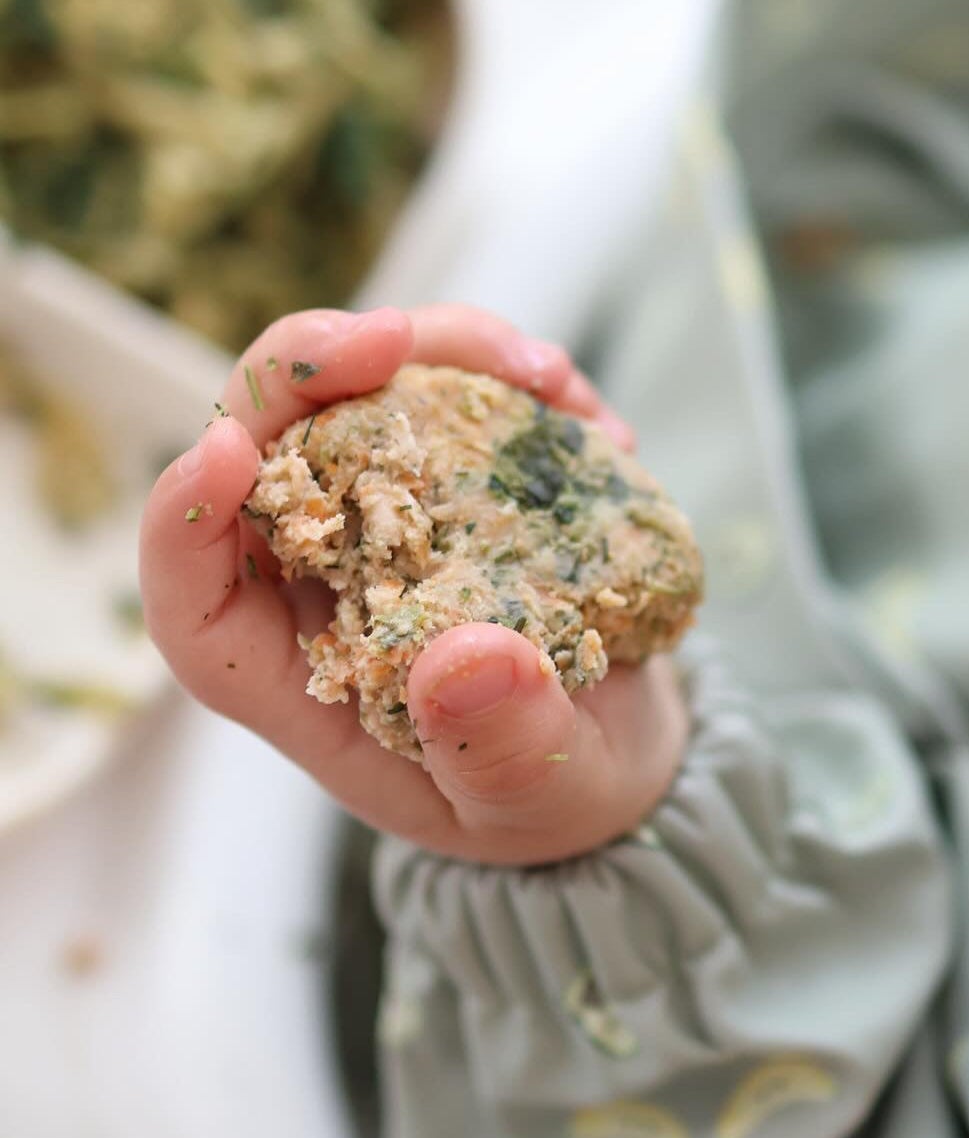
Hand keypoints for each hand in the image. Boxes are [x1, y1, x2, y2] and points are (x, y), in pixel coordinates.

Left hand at [140, 305, 689, 863]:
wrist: (617, 743)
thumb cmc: (550, 793)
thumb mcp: (535, 799)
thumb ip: (501, 750)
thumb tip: (464, 661)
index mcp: (300, 674)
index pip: (195, 598)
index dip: (182, 520)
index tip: (222, 452)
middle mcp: (325, 576)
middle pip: (263, 447)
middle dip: (305, 373)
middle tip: (391, 339)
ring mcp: (390, 513)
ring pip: (363, 390)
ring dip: (441, 350)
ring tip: (545, 376)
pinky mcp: (461, 473)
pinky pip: (461, 391)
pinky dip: (517, 378)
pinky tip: (592, 416)